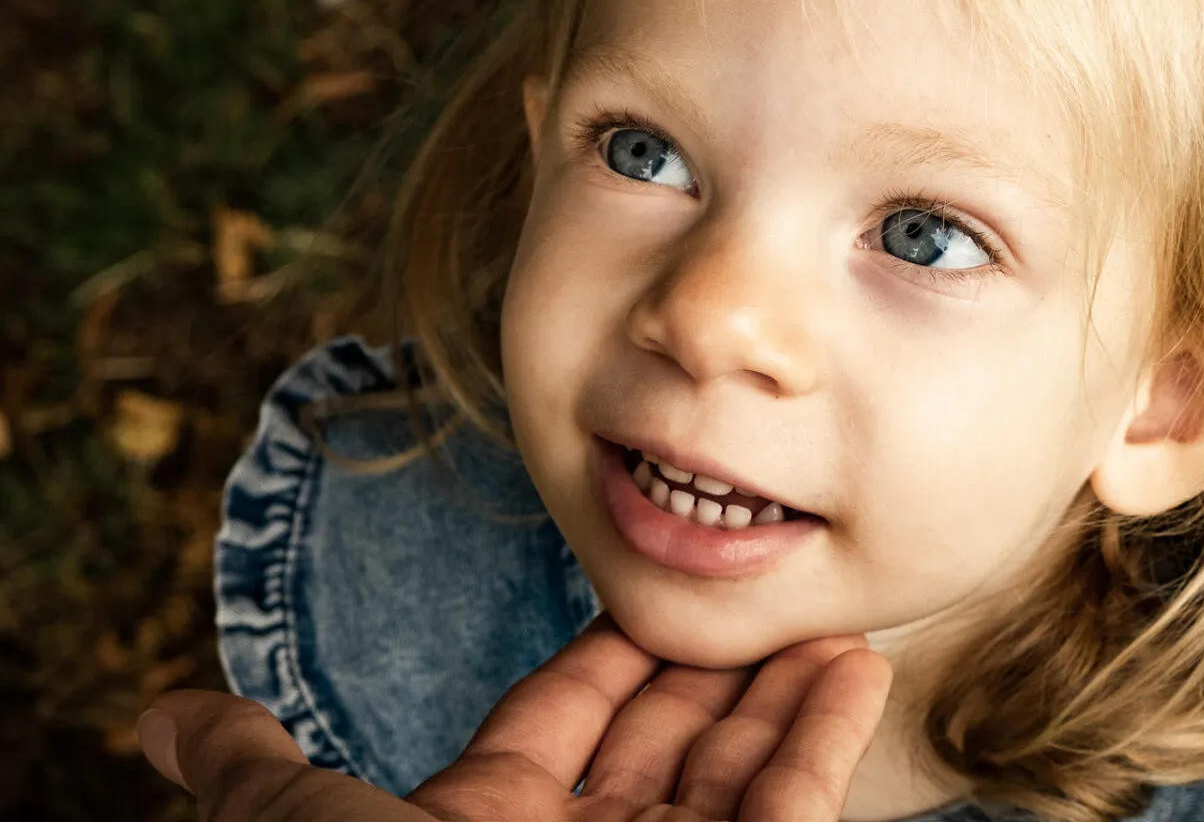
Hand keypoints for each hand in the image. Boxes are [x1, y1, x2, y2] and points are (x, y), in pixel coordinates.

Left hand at [140, 615, 892, 820]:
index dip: (611, 651)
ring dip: (785, 689)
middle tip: (756, 588)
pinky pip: (798, 805)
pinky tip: (856, 665)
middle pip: (664, 737)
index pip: (565, 718)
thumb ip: (258, 775)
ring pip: (742, 767)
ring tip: (825, 615)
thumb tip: (162, 722)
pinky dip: (829, 735)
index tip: (652, 591)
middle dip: (710, 664)